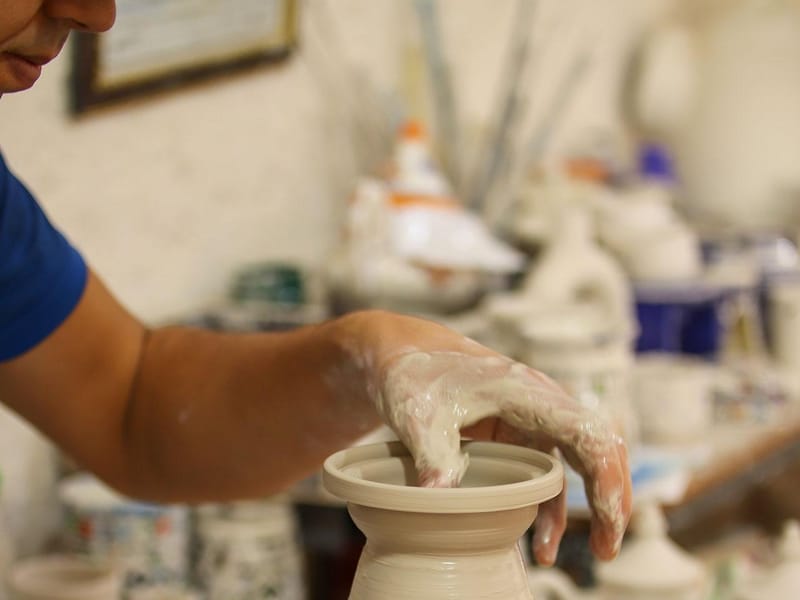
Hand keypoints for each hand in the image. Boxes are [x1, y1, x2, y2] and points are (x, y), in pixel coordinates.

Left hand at [361, 313, 631, 566]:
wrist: (403, 357)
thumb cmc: (414, 376)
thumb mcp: (418, 416)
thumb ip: (433, 457)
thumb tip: (440, 500)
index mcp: (524, 391)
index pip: (586, 432)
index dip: (606, 476)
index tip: (609, 519)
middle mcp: (540, 401)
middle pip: (598, 445)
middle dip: (611, 496)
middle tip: (608, 548)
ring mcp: (533, 417)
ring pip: (581, 460)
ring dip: (592, 503)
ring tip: (599, 552)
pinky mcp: (519, 433)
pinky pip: (549, 471)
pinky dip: (553, 506)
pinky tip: (543, 542)